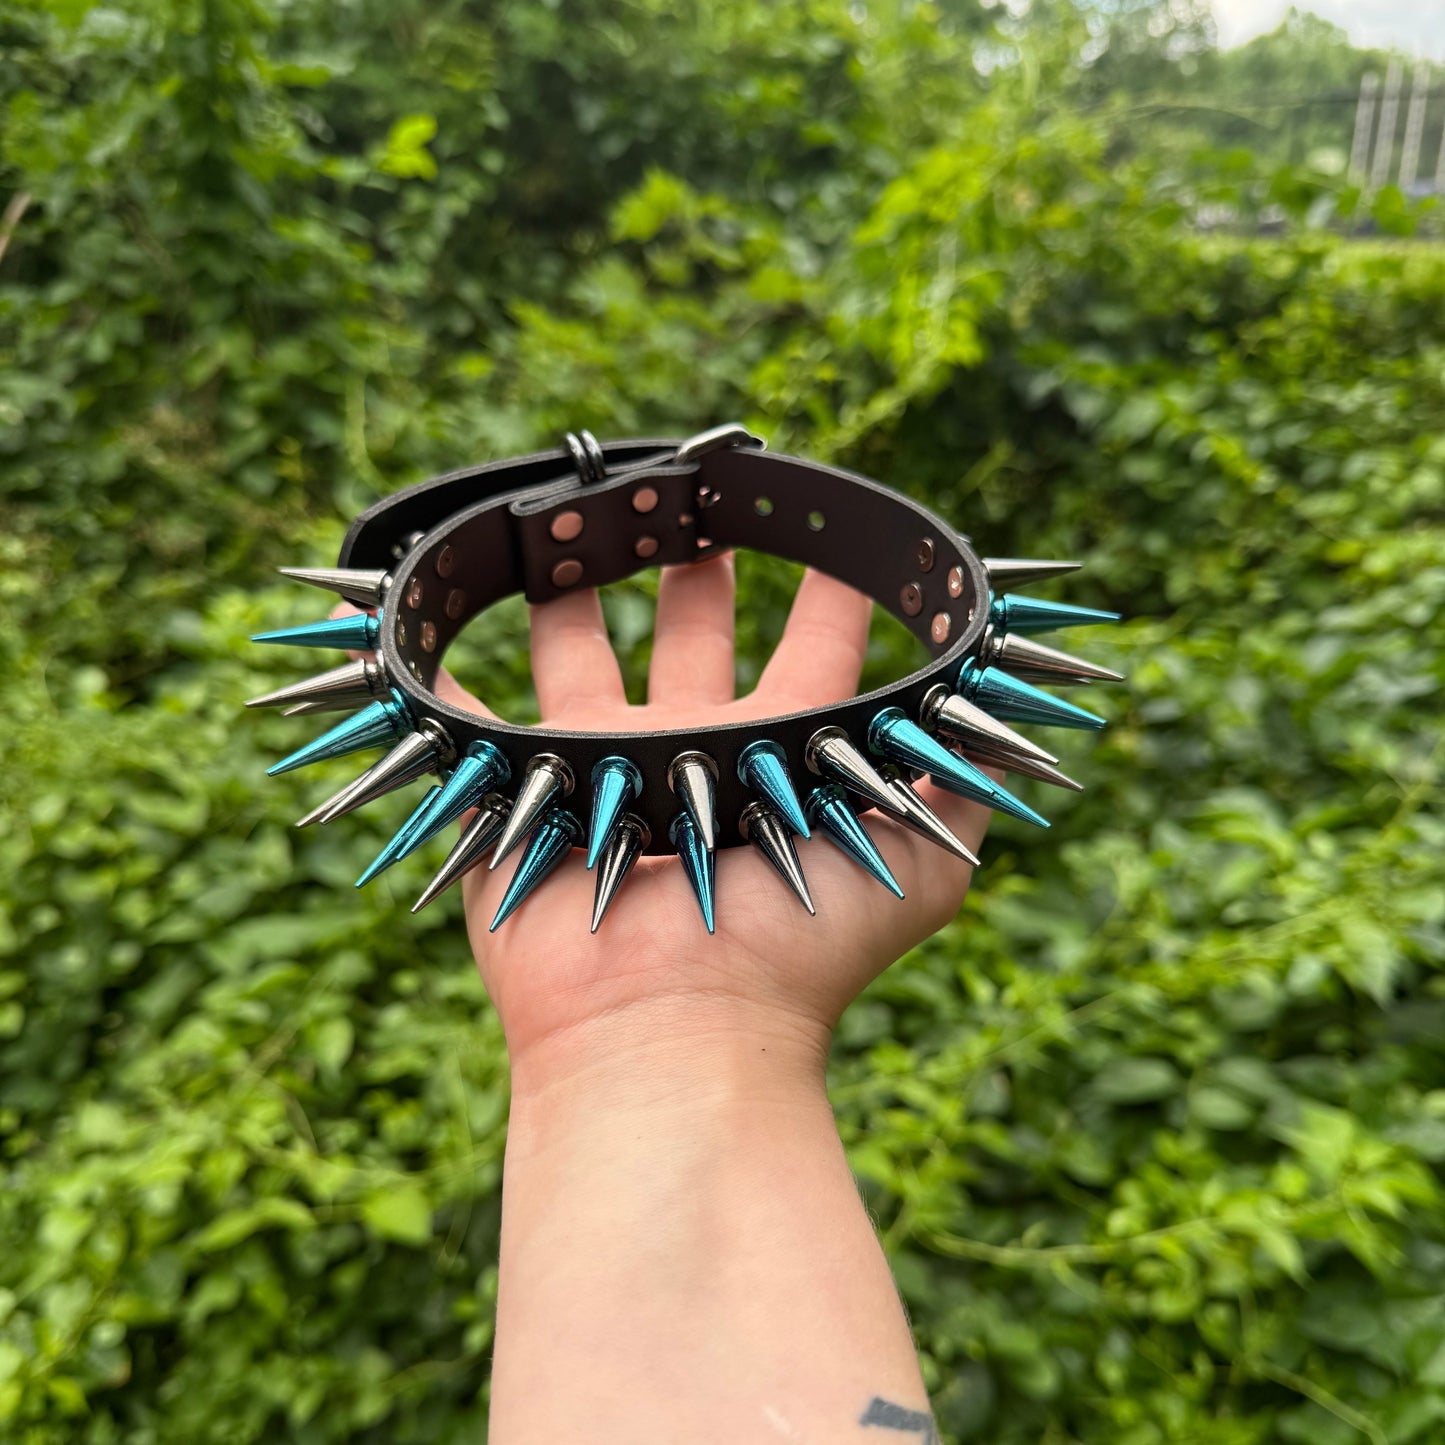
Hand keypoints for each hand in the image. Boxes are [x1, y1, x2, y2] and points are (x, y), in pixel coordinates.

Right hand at [415, 556, 992, 1082]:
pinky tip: (424, 618)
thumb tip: (1018, 709)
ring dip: (579, 592)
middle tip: (698, 489)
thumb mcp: (920, 860)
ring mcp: (601, 767)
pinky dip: (444, 673)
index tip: (839, 515)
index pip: (816, 644)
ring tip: (575, 516)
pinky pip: (468, 715)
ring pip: (583, 654)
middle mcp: (695, 752)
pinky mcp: (518, 786)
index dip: (834, 583)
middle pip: (696, 634)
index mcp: (784, 754)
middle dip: (701, 563)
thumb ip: (965, 777)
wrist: (674, 1029)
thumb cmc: (798, 947)